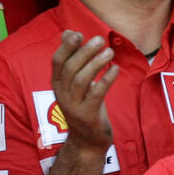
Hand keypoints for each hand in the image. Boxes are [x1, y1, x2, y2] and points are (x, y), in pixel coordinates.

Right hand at [49, 30, 116, 152]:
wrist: (88, 142)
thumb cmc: (86, 108)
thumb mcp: (78, 84)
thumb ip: (74, 60)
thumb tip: (69, 32)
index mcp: (57, 84)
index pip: (57, 61)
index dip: (67, 46)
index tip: (79, 34)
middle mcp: (62, 94)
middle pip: (70, 67)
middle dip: (84, 51)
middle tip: (100, 40)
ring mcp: (73, 105)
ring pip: (81, 79)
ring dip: (96, 64)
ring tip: (110, 52)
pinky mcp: (88, 115)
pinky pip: (96, 94)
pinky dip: (106, 80)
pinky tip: (116, 70)